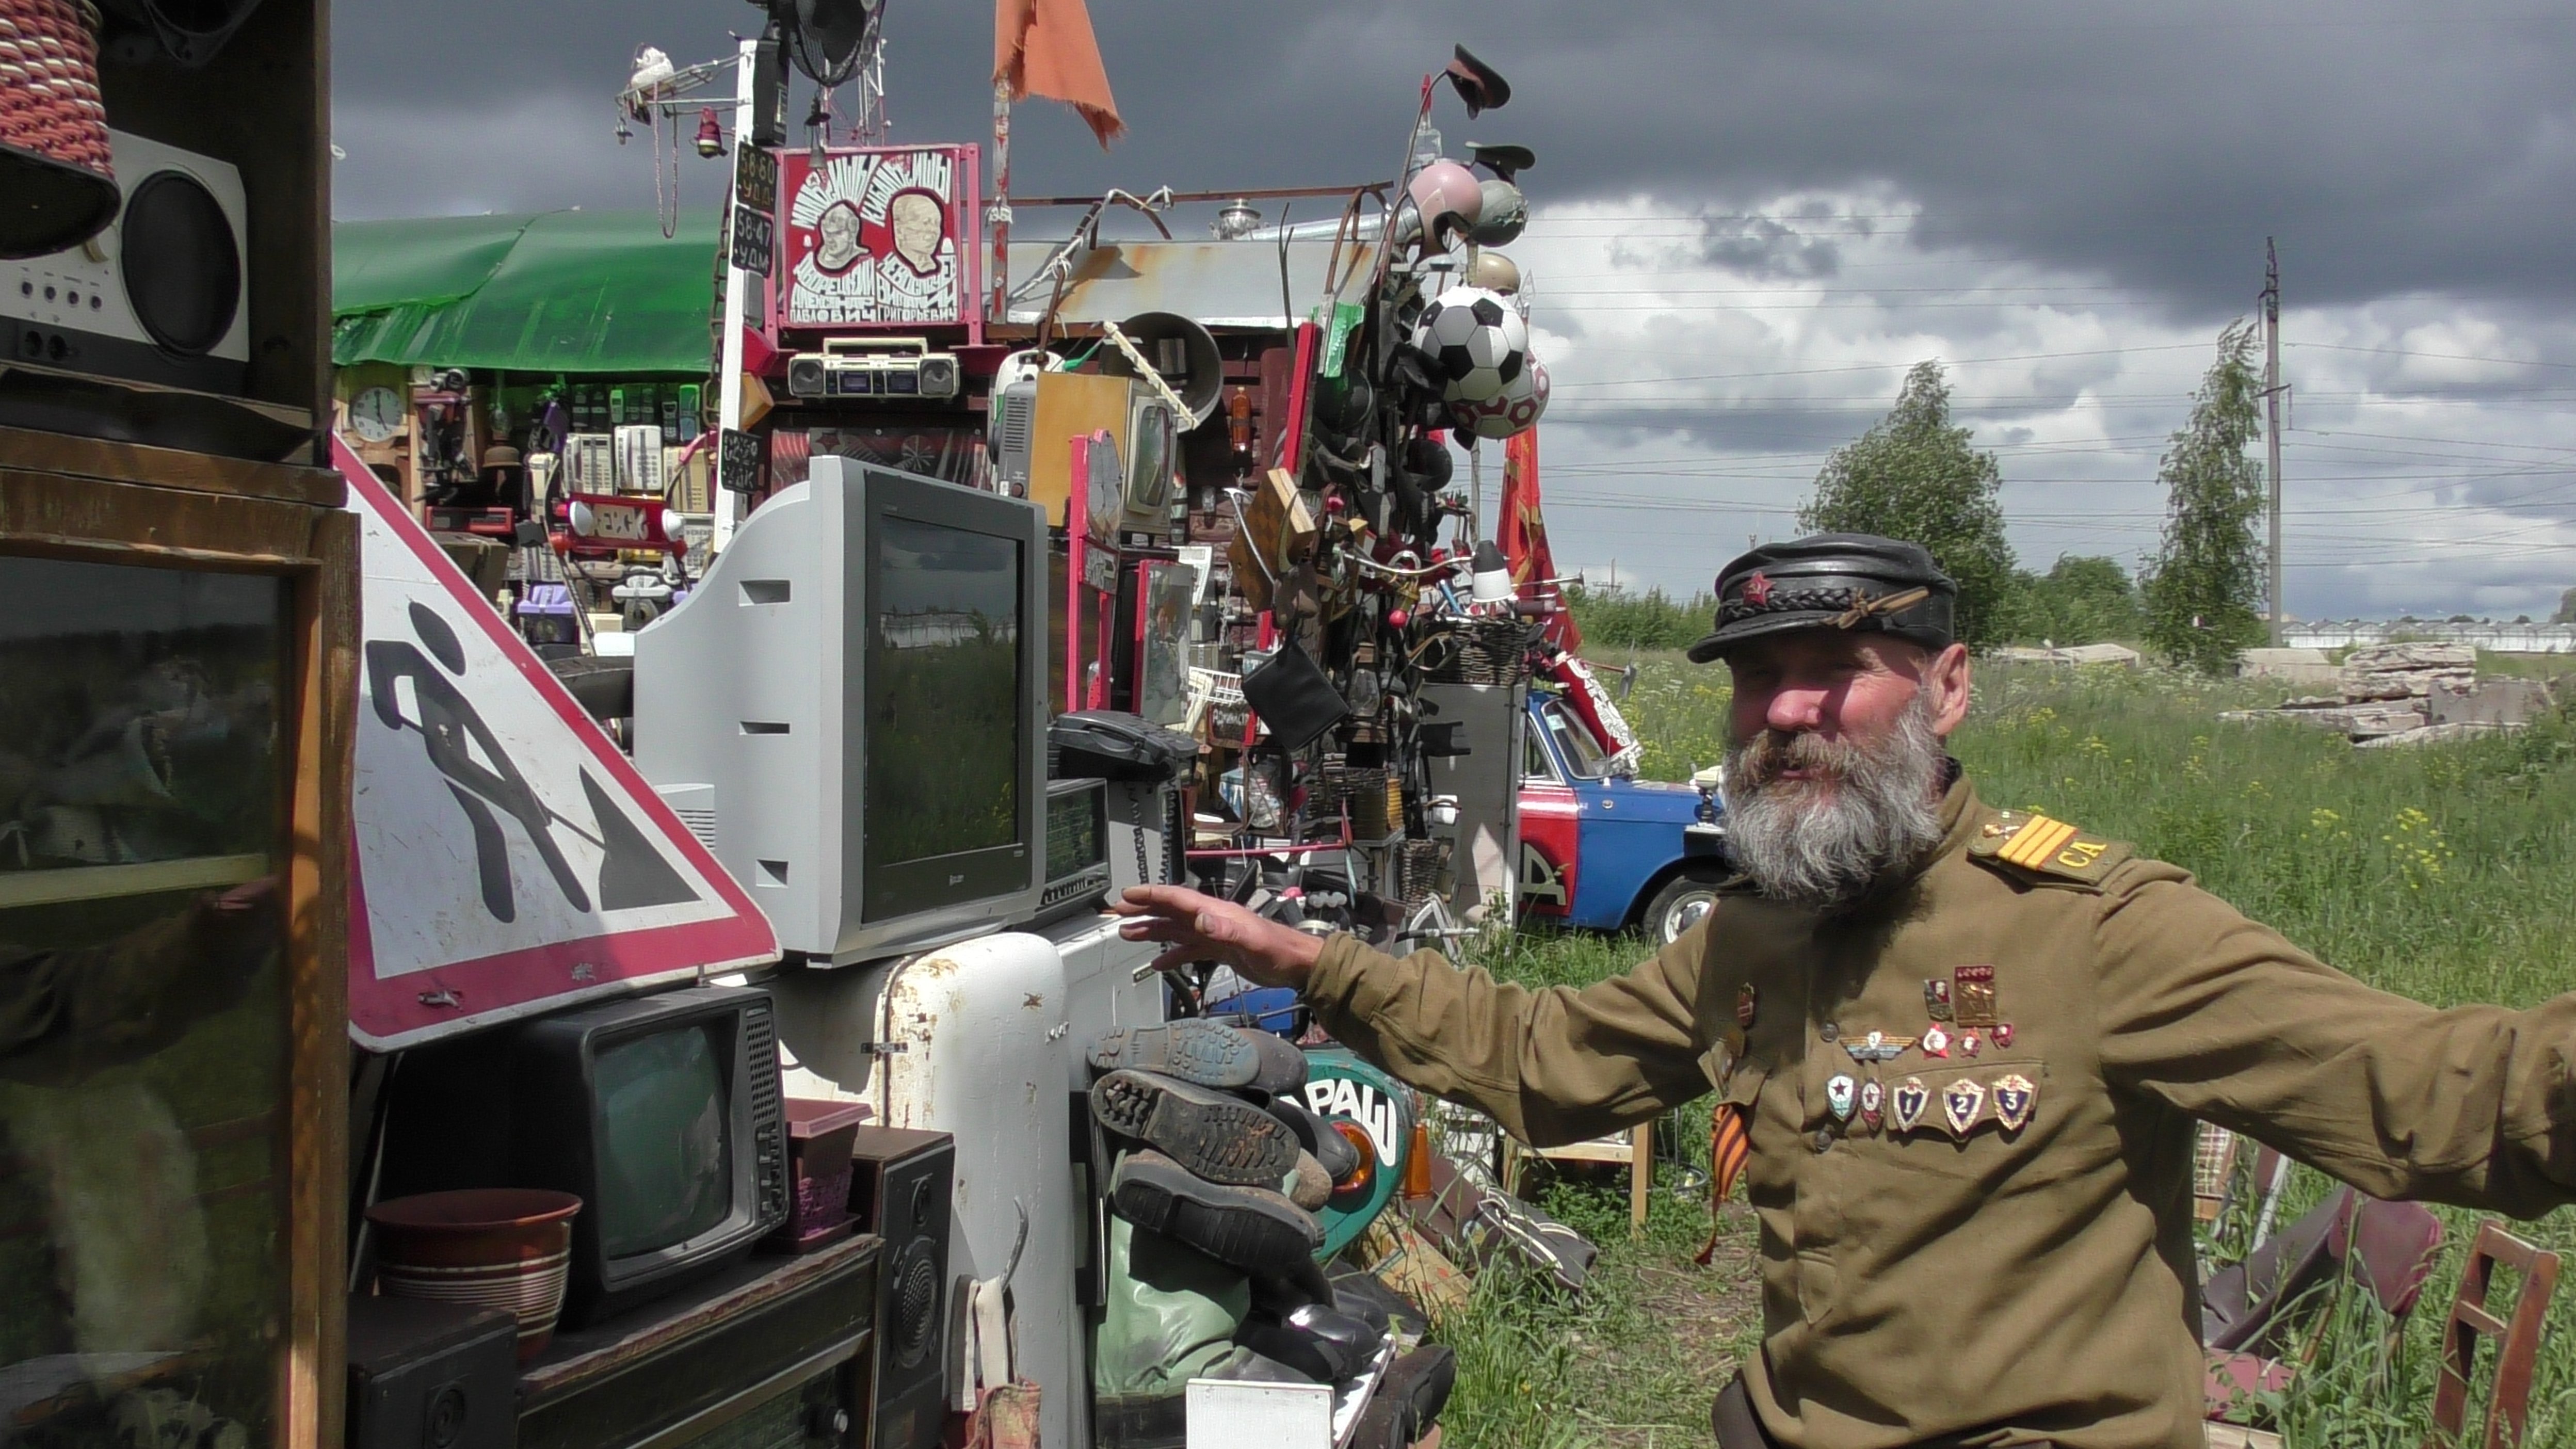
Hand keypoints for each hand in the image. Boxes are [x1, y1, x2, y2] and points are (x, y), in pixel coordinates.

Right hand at [1111, 884, 1326, 990]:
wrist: (1296, 966)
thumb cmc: (1278, 951)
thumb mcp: (1252, 942)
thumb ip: (1226, 931)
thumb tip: (1200, 921)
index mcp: (1215, 912)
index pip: (1177, 898)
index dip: (1151, 895)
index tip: (1127, 895)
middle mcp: (1211, 919)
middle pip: (1171, 910)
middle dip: (1143, 909)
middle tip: (1117, 912)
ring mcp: (1214, 934)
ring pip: (1176, 929)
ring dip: (1152, 930)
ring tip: (1127, 934)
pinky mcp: (1219, 949)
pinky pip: (1189, 949)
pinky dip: (1171, 954)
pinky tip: (1158, 962)